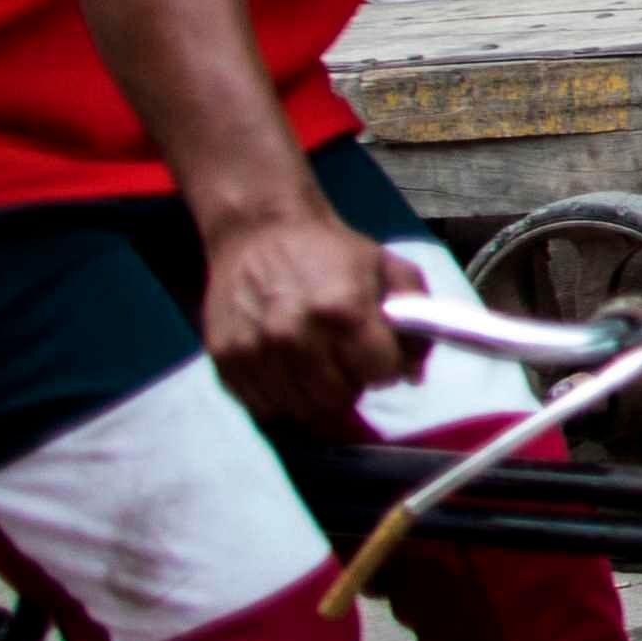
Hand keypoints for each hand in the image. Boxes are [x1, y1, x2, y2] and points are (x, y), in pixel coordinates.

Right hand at [201, 202, 408, 434]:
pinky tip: (291, 371)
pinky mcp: (226, 361)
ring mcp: (256, 352)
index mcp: (343, 310)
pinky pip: (264, 406)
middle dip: (354, 384)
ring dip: (319, 395)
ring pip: (303, 409)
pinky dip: (284, 397)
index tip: (381, 358)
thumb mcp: (386, 266)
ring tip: (321, 367)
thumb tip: (415, 373)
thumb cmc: (329, 250)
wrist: (259, 231)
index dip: (388, 368)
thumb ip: (415, 314)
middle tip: (350, 363)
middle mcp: (296, 336)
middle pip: (340, 398)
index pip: (379, 374)